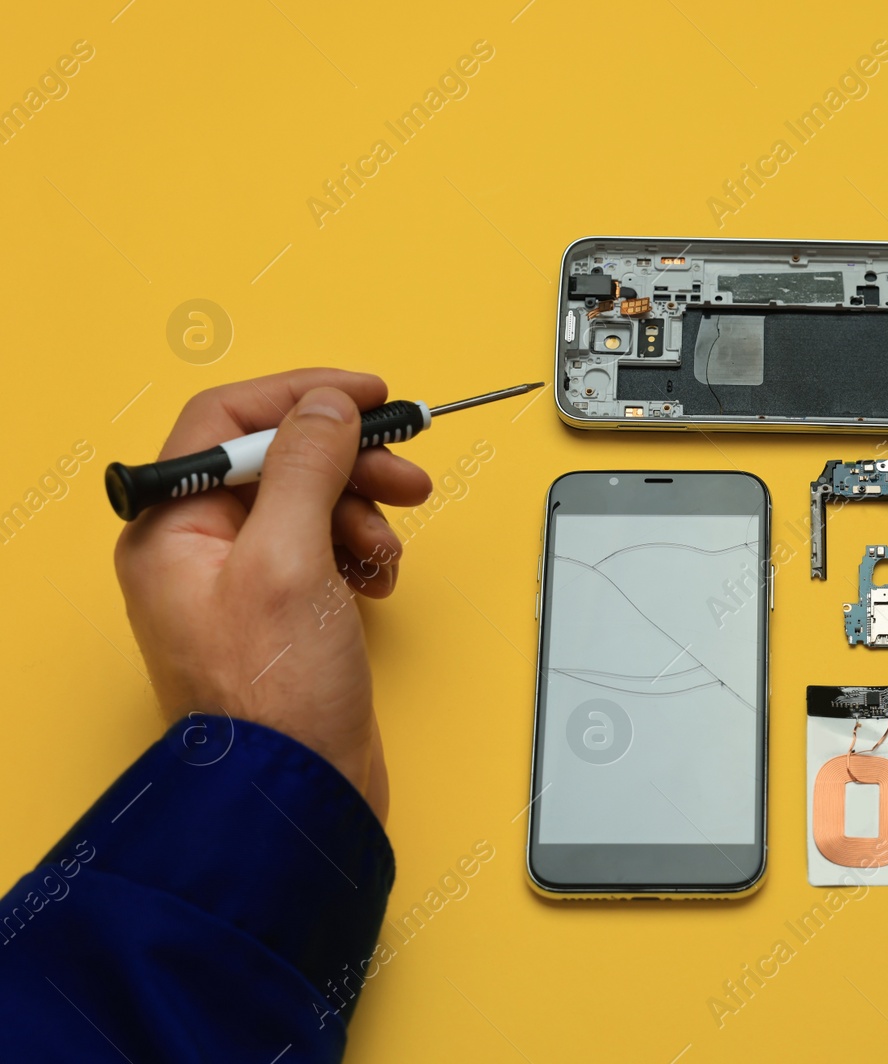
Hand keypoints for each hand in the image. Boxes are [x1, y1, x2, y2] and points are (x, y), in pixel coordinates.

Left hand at [114, 369, 431, 821]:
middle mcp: (199, 550)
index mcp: (170, 530)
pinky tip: (379, 579)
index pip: (227, 422)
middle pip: (280, 462)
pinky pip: (329, 550)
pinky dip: (364, 552)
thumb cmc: (274, 698)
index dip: (301, 397)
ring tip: (390, 546)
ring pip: (313, 504)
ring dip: (364, 512)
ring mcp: (243, 582)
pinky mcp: (285, 611)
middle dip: (349, 463)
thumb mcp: (290, 562)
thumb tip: (327, 407)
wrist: (298, 793)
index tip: (367, 395)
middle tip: (405, 471)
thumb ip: (307, 469)